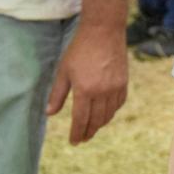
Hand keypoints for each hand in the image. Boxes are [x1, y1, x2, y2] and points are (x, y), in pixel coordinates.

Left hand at [46, 24, 127, 144]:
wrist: (103, 31)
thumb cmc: (80, 49)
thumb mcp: (64, 71)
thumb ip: (57, 94)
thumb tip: (50, 113)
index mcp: (85, 90)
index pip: (81, 120)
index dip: (77, 133)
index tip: (74, 142)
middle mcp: (102, 92)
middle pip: (96, 121)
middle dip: (88, 132)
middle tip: (83, 139)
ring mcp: (115, 88)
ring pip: (108, 115)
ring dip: (100, 124)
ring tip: (92, 128)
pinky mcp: (124, 82)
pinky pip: (118, 104)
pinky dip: (111, 112)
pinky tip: (105, 113)